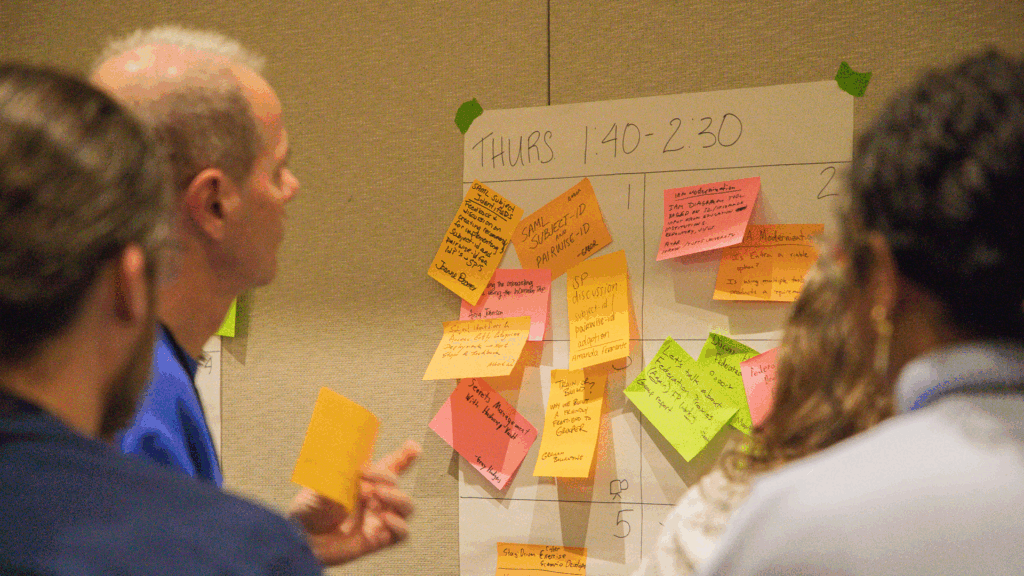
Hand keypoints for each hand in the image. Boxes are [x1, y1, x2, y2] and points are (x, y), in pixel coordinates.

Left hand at [288, 439, 420, 565]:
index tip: (413, 448)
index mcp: (363, 481)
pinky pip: (401, 533)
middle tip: (367, 483)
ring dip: (396, 498)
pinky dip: (398, 524)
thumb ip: (334, 477)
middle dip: (386, 477)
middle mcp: (374, 498)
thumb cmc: (308, 512)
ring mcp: (378, 519)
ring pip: (406, 506)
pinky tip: (384, 518)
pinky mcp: (378, 539)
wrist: (302, 539)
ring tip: (377, 496)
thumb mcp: (317, 487)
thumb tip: (345, 464)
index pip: (390, 466)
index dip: (405, 456)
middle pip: (397, 483)